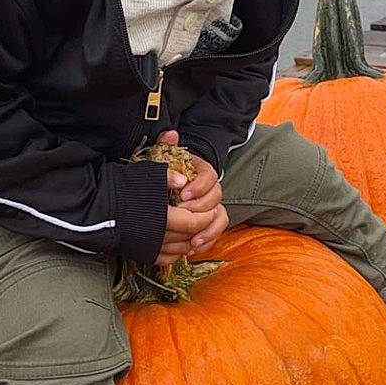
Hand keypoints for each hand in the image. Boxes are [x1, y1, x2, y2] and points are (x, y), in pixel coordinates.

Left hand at [154, 130, 227, 264]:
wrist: (172, 183)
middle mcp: (212, 190)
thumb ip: (167, 144)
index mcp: (204, 173)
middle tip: (184, 217)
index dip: (199, 187)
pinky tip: (192, 249)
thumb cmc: (168, 170)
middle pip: (216, 201)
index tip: (183, 195)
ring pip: (220, 219)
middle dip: (200, 211)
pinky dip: (206, 242)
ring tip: (192, 242)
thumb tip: (171, 134)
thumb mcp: (165, 155)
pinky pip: (214, 233)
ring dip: (208, 232)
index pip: (210, 178)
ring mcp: (212, 207)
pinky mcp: (209, 222)